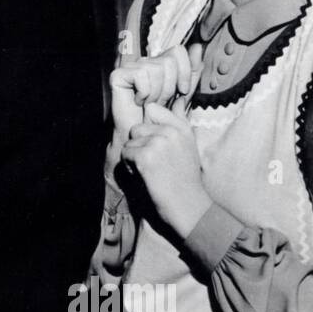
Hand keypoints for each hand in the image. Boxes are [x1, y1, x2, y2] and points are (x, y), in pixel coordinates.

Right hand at [109, 42, 202, 145]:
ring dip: (157, 93)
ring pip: (156, 68)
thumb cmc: (161, 118)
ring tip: (151, 104)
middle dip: (170, 87)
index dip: (185, 71)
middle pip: (168, 61)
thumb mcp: (183, 94)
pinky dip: (144, 93)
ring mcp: (131, 67)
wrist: (143, 138)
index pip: (178, 51)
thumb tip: (198, 47)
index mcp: (161, 64)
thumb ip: (192, 72)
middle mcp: (146, 62)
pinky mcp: (118, 75)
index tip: (182, 91)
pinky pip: (141, 75)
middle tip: (162, 102)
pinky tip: (139, 102)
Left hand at [120, 99, 212, 237]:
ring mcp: (159, 142)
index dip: (147, 129)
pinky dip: (130, 167)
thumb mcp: (186, 147)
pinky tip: (145, 177)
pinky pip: (125, 154)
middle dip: (139, 146)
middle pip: (137, 129)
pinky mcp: (146, 156)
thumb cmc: (184, 180)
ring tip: (151, 171)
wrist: (187, 206)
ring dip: (134, 158)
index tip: (157, 147)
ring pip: (130, 142)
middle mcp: (171, 131)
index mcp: (182, 128)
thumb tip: (152, 105)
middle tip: (155, 164)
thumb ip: (173, 125)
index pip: (153, 109)